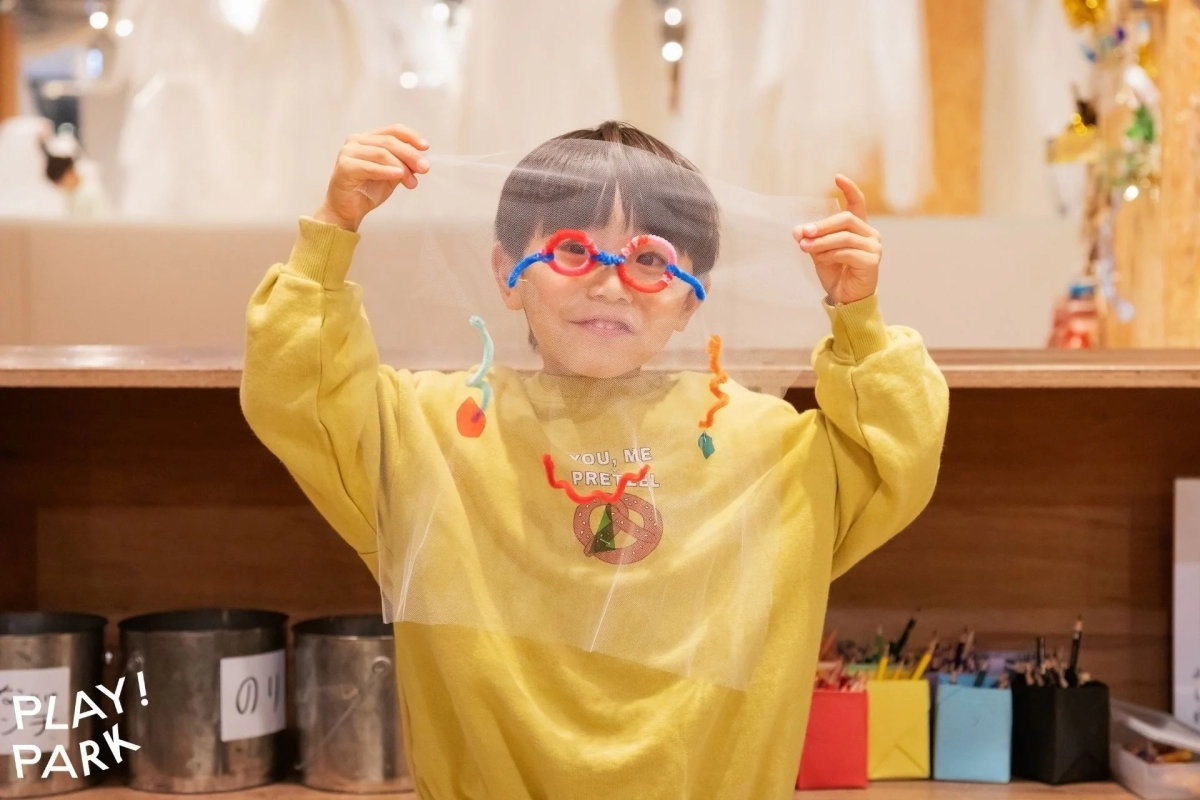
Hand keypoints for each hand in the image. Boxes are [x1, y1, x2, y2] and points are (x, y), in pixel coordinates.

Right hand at [313, 124, 429, 231]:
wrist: (348, 211)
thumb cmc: (367, 191)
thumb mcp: (392, 176)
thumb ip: (404, 165)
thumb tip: (421, 160)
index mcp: (368, 139)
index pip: (393, 131)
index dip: (411, 137)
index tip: (426, 147)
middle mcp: (356, 141)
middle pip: (389, 142)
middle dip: (410, 155)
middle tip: (424, 168)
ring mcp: (348, 152)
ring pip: (381, 153)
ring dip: (401, 166)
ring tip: (412, 182)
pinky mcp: (345, 167)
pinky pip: (369, 167)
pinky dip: (386, 171)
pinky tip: (399, 175)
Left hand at [794, 175, 880, 305]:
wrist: (845, 298)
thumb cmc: (836, 273)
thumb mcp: (819, 253)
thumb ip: (812, 240)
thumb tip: (798, 231)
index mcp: (858, 228)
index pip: (857, 203)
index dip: (849, 189)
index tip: (837, 177)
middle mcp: (869, 234)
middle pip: (846, 219)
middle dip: (822, 225)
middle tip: (803, 232)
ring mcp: (874, 247)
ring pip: (845, 237)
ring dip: (822, 242)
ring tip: (805, 247)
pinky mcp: (872, 261)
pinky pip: (848, 253)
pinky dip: (831, 255)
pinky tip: (822, 260)